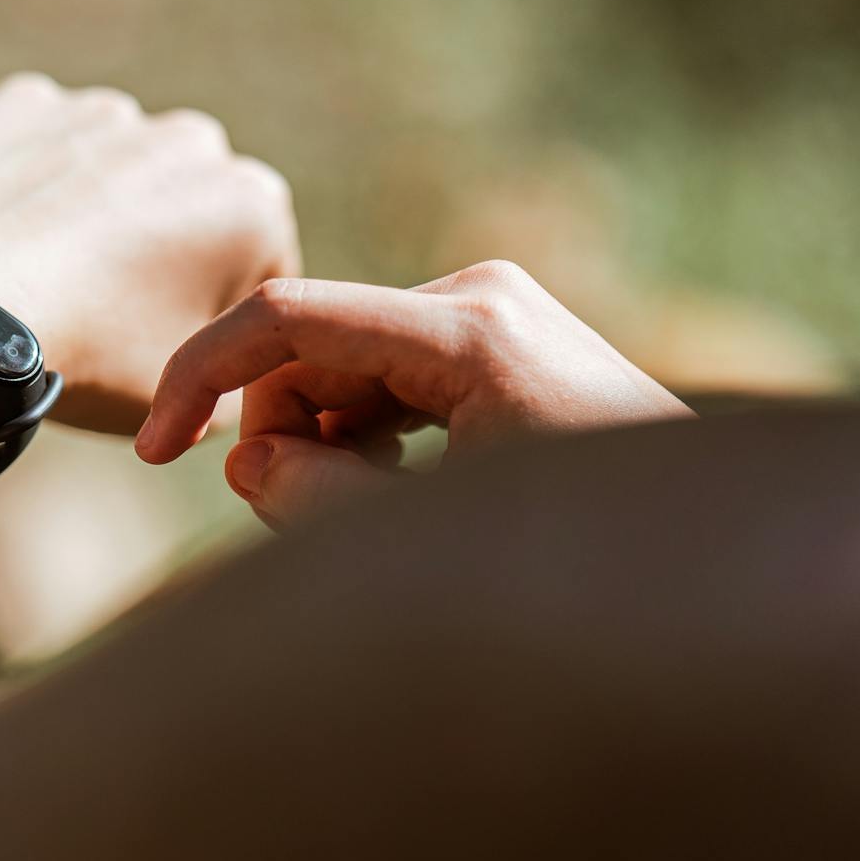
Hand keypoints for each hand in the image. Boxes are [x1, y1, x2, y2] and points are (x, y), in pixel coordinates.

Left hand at [0, 73, 300, 432]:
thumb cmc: (88, 361)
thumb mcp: (192, 402)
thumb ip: (235, 376)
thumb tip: (227, 371)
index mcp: (254, 205)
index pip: (260, 270)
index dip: (219, 319)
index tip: (170, 350)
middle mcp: (192, 139)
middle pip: (190, 206)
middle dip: (166, 248)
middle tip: (109, 314)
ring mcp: (104, 112)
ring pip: (115, 169)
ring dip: (99, 209)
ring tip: (50, 277)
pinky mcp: (25, 103)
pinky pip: (40, 145)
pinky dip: (30, 181)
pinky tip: (5, 237)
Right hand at [135, 260, 690, 526]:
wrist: (710, 564)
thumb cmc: (586, 564)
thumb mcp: (430, 540)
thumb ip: (318, 500)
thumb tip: (244, 457)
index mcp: (471, 330)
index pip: (289, 317)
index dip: (199, 377)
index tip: (148, 451)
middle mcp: (483, 296)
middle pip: (315, 342)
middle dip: (275, 427)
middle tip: (287, 513)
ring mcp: (499, 311)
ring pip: (348, 360)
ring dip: (322, 435)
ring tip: (356, 510)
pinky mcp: (505, 340)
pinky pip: (393, 372)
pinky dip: (365, 429)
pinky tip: (392, 486)